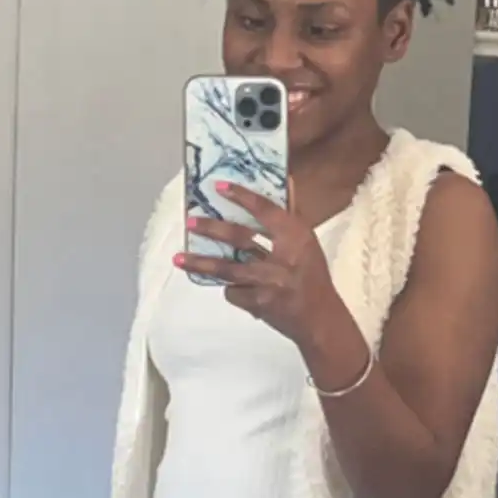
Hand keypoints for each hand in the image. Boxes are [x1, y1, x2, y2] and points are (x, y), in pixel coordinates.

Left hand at [175, 181, 342, 347]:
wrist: (319, 318)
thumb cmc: (312, 274)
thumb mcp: (306, 242)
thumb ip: (289, 214)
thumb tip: (286, 179)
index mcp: (297, 237)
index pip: (266, 210)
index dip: (242, 196)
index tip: (219, 187)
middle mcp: (283, 258)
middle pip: (240, 238)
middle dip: (212, 229)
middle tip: (190, 221)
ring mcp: (268, 283)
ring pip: (227, 270)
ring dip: (200, 263)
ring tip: (178, 258)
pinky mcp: (258, 304)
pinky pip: (232, 291)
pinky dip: (229, 287)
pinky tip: (229, 286)